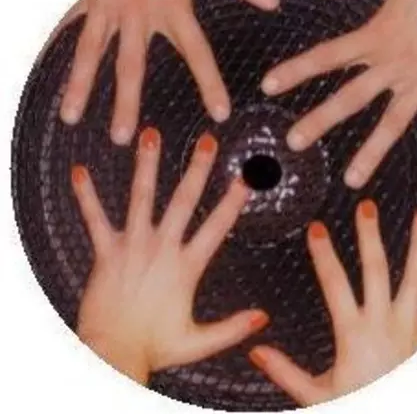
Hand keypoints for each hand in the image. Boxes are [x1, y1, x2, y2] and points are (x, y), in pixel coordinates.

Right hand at [55, 0, 278, 143]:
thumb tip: (273, 2)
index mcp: (171, 4)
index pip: (196, 52)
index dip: (209, 83)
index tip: (219, 113)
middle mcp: (137, 11)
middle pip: (132, 65)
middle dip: (125, 102)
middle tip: (122, 137)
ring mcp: (108, 3)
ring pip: (90, 50)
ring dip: (80, 84)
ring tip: (70, 116)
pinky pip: (68, 20)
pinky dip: (55, 43)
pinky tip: (44, 70)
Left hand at [72, 128, 268, 383]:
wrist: (112, 354)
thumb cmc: (154, 347)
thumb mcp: (199, 342)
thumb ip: (232, 328)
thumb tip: (263, 319)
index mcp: (185, 266)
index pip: (216, 227)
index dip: (232, 202)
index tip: (245, 179)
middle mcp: (161, 248)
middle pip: (183, 201)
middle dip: (198, 169)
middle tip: (207, 142)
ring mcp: (132, 246)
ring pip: (141, 198)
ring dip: (147, 165)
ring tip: (151, 136)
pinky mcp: (106, 251)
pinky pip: (95, 218)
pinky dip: (86, 194)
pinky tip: (80, 171)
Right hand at [248, 200, 416, 404]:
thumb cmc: (356, 407)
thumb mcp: (316, 396)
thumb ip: (285, 372)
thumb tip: (256, 349)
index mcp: (354, 335)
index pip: (334, 284)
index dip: (323, 254)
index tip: (316, 227)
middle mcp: (385, 325)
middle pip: (376, 271)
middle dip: (370, 237)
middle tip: (367, 207)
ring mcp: (412, 330)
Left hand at [261, 0, 416, 191]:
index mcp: (378, 37)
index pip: (328, 56)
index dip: (296, 70)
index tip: (268, 86)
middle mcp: (396, 66)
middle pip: (351, 97)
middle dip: (321, 120)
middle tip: (295, 142)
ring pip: (393, 123)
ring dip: (372, 153)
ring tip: (351, 180)